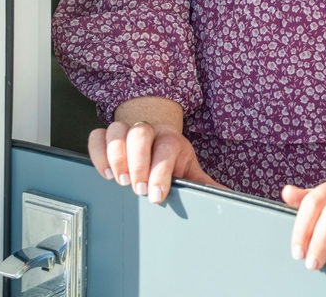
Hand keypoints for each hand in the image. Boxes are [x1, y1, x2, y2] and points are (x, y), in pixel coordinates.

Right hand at [88, 96, 225, 203]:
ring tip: (119, 179)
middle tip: (137, 187)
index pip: (166, 148)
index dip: (160, 172)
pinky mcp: (109, 136)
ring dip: (116, 156)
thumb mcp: (190, 170)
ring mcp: (128, 130)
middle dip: (137, 162)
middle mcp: (150, 131)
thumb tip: (228, 198)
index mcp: (172, 139)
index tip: (156, 195)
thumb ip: (204, 184)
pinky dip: (97, 152)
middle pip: (140, 133)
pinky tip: (104, 172)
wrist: (159, 139)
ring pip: (116, 129)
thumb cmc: (174, 159)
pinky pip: (97, 135)